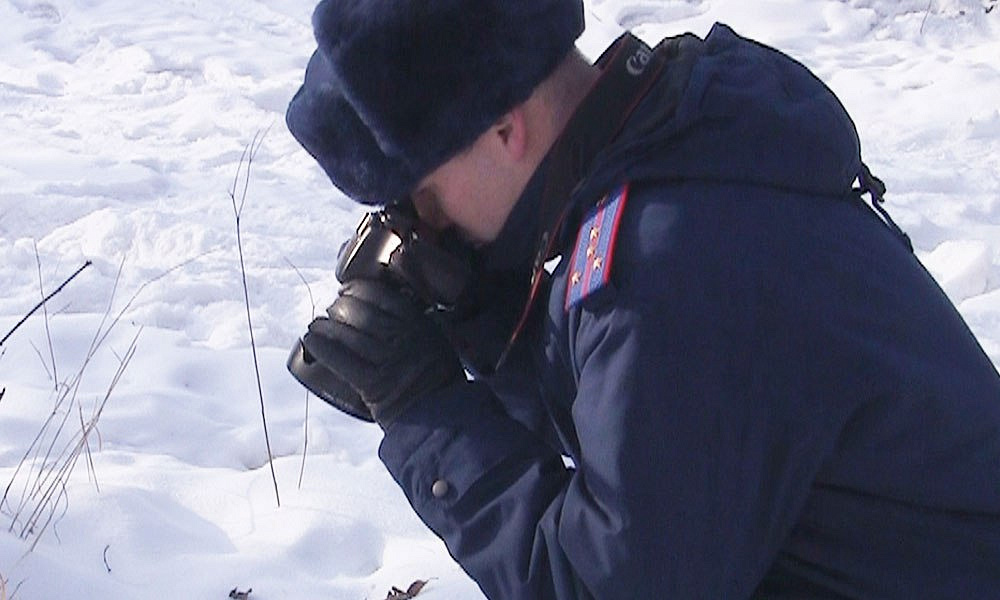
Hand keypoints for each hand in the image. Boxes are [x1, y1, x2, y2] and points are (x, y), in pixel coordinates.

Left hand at [299, 279, 465, 426]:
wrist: (441, 425)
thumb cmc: (439, 388)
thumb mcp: (441, 347)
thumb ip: (423, 327)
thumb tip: (398, 308)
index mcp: (422, 327)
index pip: (385, 298)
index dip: (360, 290)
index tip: (347, 289)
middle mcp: (406, 341)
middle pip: (365, 314)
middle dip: (341, 307)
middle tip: (331, 308)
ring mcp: (389, 362)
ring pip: (351, 335)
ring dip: (327, 327)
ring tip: (315, 325)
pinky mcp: (373, 385)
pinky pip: (342, 360)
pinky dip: (323, 348)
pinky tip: (311, 341)